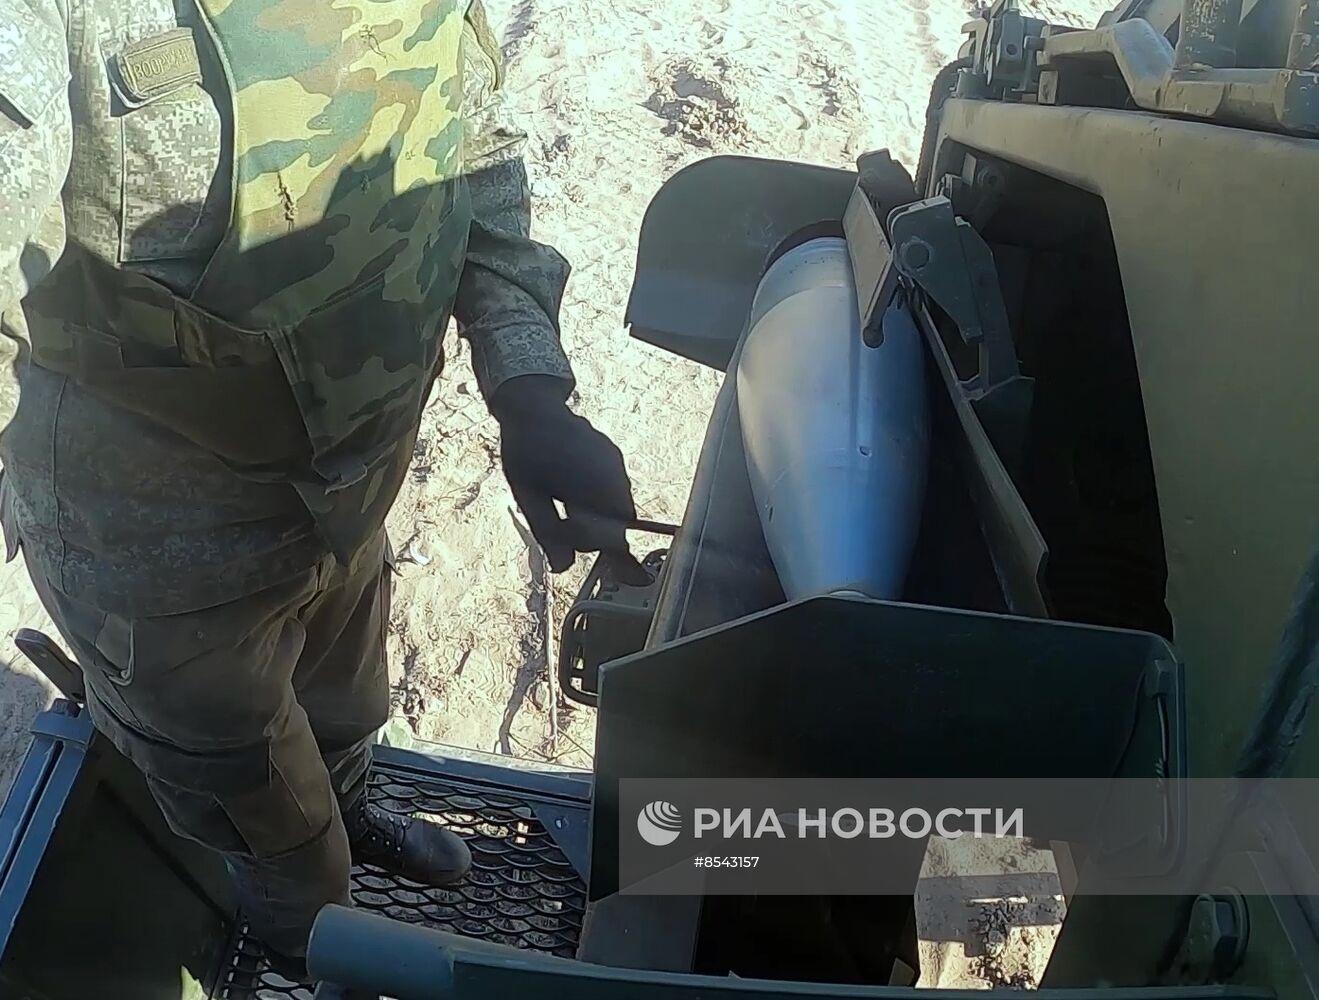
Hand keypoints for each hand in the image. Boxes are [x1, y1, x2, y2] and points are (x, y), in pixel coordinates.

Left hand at [492, 376, 648, 583]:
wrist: (533, 405)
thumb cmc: (526, 450)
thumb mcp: (528, 496)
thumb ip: (549, 533)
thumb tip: (563, 568)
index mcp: (593, 488)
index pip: (610, 537)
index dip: (588, 544)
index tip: (562, 536)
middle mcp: (613, 475)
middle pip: (618, 524)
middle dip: (594, 532)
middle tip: (562, 522)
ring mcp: (616, 464)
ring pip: (619, 506)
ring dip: (596, 515)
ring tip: (564, 501)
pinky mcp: (614, 457)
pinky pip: (615, 489)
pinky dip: (599, 498)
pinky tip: (572, 486)